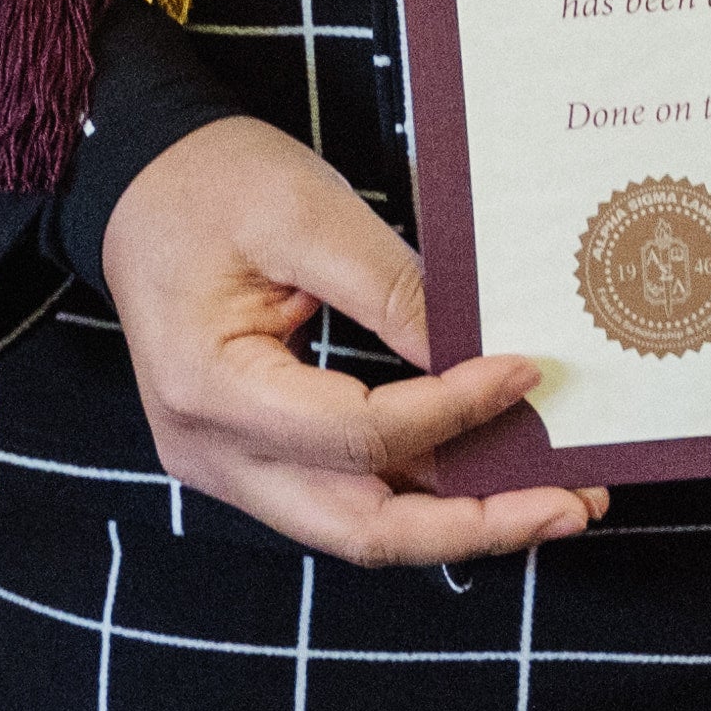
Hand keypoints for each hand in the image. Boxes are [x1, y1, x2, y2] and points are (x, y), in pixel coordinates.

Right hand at [99, 116, 607, 566]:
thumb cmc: (211, 183)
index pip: (359, 436)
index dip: (453, 412)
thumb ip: (392, 291)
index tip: (527, 372)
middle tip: (571, 503)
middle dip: (477, 523)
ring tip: (555, 498)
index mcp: (210, 390)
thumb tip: (478, 358)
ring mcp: (227, 466)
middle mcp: (211, 453)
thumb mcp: (307, 213)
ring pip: (360, 528)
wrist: (139, 181)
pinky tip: (489, 471)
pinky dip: (421, 490)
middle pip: (363, 529)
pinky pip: (347, 496)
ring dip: (459, 519)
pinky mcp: (253, 457)